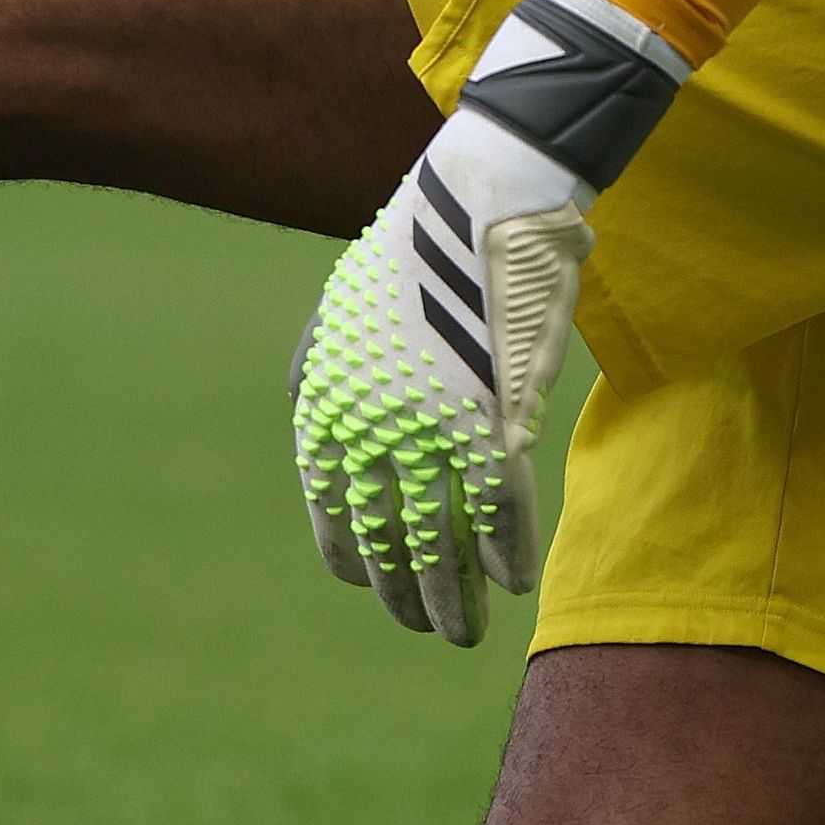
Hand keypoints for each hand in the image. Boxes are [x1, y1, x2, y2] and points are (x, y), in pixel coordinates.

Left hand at [291, 0, 687, 642]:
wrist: (480, 192)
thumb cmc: (415, 243)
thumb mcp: (340, 307)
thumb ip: (319, 366)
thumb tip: (306, 408)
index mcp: (328, 409)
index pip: (334, 518)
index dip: (359, 564)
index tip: (378, 586)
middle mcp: (370, 432)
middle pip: (388, 546)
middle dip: (409, 599)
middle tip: (431, 629)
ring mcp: (433, 429)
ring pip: (442, 544)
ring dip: (455, 598)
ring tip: (467, 631)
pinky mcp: (495, 418)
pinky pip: (500, 509)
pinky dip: (510, 549)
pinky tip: (518, 578)